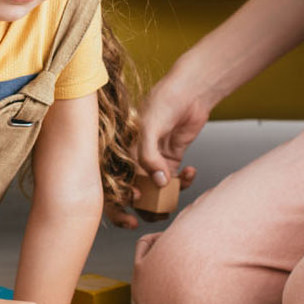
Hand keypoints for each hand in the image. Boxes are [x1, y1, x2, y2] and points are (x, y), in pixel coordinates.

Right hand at [104, 72, 204, 229]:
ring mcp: (153, 161)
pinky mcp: (171, 160)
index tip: (136, 206)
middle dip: (145, 207)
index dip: (120, 200)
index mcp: (122, 151)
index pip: (113, 182)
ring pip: (155, 191)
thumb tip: (158, 182)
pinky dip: (183, 183)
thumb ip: (149, 156)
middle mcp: (135, 159)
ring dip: (168, 196)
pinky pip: (174, 181)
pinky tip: (190, 172)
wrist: (191, 90)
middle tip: (157, 213)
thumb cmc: (164, 101)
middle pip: (134, 192)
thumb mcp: (150, 127)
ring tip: (179, 189)